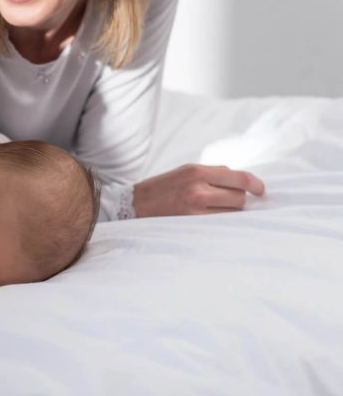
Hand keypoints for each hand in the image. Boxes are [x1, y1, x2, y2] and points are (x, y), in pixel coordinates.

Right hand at [133, 164, 265, 216]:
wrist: (134, 205)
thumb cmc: (162, 188)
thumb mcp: (185, 172)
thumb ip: (212, 174)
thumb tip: (241, 182)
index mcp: (197, 171)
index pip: (240, 177)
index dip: (256, 185)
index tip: (260, 191)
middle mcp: (198, 188)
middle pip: (239, 196)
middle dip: (238, 199)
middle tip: (228, 202)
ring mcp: (196, 208)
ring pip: (232, 212)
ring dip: (230, 211)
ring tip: (216, 211)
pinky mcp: (192, 223)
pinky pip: (220, 223)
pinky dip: (222, 222)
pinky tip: (214, 220)